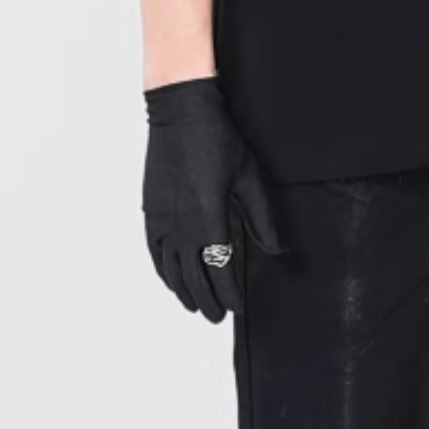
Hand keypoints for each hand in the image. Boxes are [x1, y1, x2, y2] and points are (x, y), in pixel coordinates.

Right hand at [142, 78, 284, 318]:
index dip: (228, 293)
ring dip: (183, 291)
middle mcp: (181, 224)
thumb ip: (263, 218)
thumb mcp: (250, 177)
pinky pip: (154, 252)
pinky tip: (170, 280)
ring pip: (170, 269)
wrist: (180, 111)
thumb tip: (278, 250)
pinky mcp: (150, 210)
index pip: (219, 269)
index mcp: (209, 217)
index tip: (237, 307)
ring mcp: (162, 219)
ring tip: (195, 306)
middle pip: (192, 277)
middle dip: (206, 300)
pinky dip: (162, 271)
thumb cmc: (218, 139)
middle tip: (217, 316)